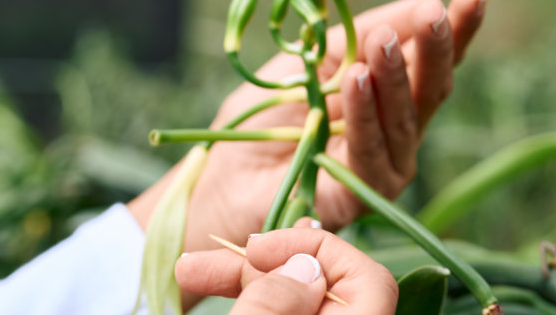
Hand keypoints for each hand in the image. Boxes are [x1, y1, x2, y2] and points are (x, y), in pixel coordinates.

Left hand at [129, 0, 490, 307]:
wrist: (225, 172)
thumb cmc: (271, 111)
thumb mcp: (314, 57)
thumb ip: (360, 34)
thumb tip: (419, 3)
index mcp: (391, 91)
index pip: (433, 57)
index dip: (459, 27)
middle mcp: (399, 128)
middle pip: (432, 87)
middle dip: (437, 48)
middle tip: (434, 13)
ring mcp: (387, 165)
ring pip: (405, 118)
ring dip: (395, 76)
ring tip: (383, 41)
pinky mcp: (363, 195)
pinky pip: (371, 152)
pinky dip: (366, 114)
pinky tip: (358, 80)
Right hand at [175, 225, 396, 314]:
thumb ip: (278, 302)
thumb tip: (303, 267)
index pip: (367, 277)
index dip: (312, 253)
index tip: (255, 252)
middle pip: (326, 286)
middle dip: (265, 263)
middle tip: (207, 259)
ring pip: (298, 301)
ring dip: (246, 281)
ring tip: (188, 270)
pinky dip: (251, 303)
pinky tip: (207, 284)